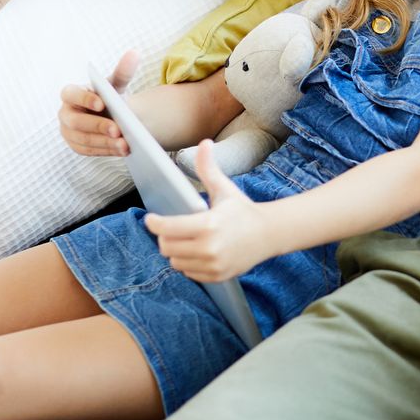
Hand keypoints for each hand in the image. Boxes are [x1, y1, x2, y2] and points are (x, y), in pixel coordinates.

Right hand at [58, 50, 135, 156]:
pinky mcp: (76, 146)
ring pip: (83, 139)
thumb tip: (134, 53)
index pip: (70, 94)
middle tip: (118, 130)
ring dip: (105, 143)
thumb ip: (123, 71)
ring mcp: (68, 132)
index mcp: (71, 93)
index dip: (84, 99)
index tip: (102, 103)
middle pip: (76, 122)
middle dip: (98, 126)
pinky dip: (106, 151)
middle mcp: (65, 113)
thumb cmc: (109, 97)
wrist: (110, 115)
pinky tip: (122, 150)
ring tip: (125, 145)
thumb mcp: (116, 84)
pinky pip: (89, 151)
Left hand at [142, 141, 269, 282]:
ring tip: (184, 240)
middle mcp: (209, 248)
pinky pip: (188, 272)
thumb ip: (209, 168)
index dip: (154, 223)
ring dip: (176, 252)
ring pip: (175, 262)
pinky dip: (188, 263)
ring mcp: (213, 264)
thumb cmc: (242, 209)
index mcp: (208, 224)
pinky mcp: (216, 276)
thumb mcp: (224, 189)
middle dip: (165, 237)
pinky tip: (197, 252)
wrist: (269, 234)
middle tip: (170, 229)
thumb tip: (205, 142)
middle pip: (166, 247)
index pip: (166, 228)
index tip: (151, 219)